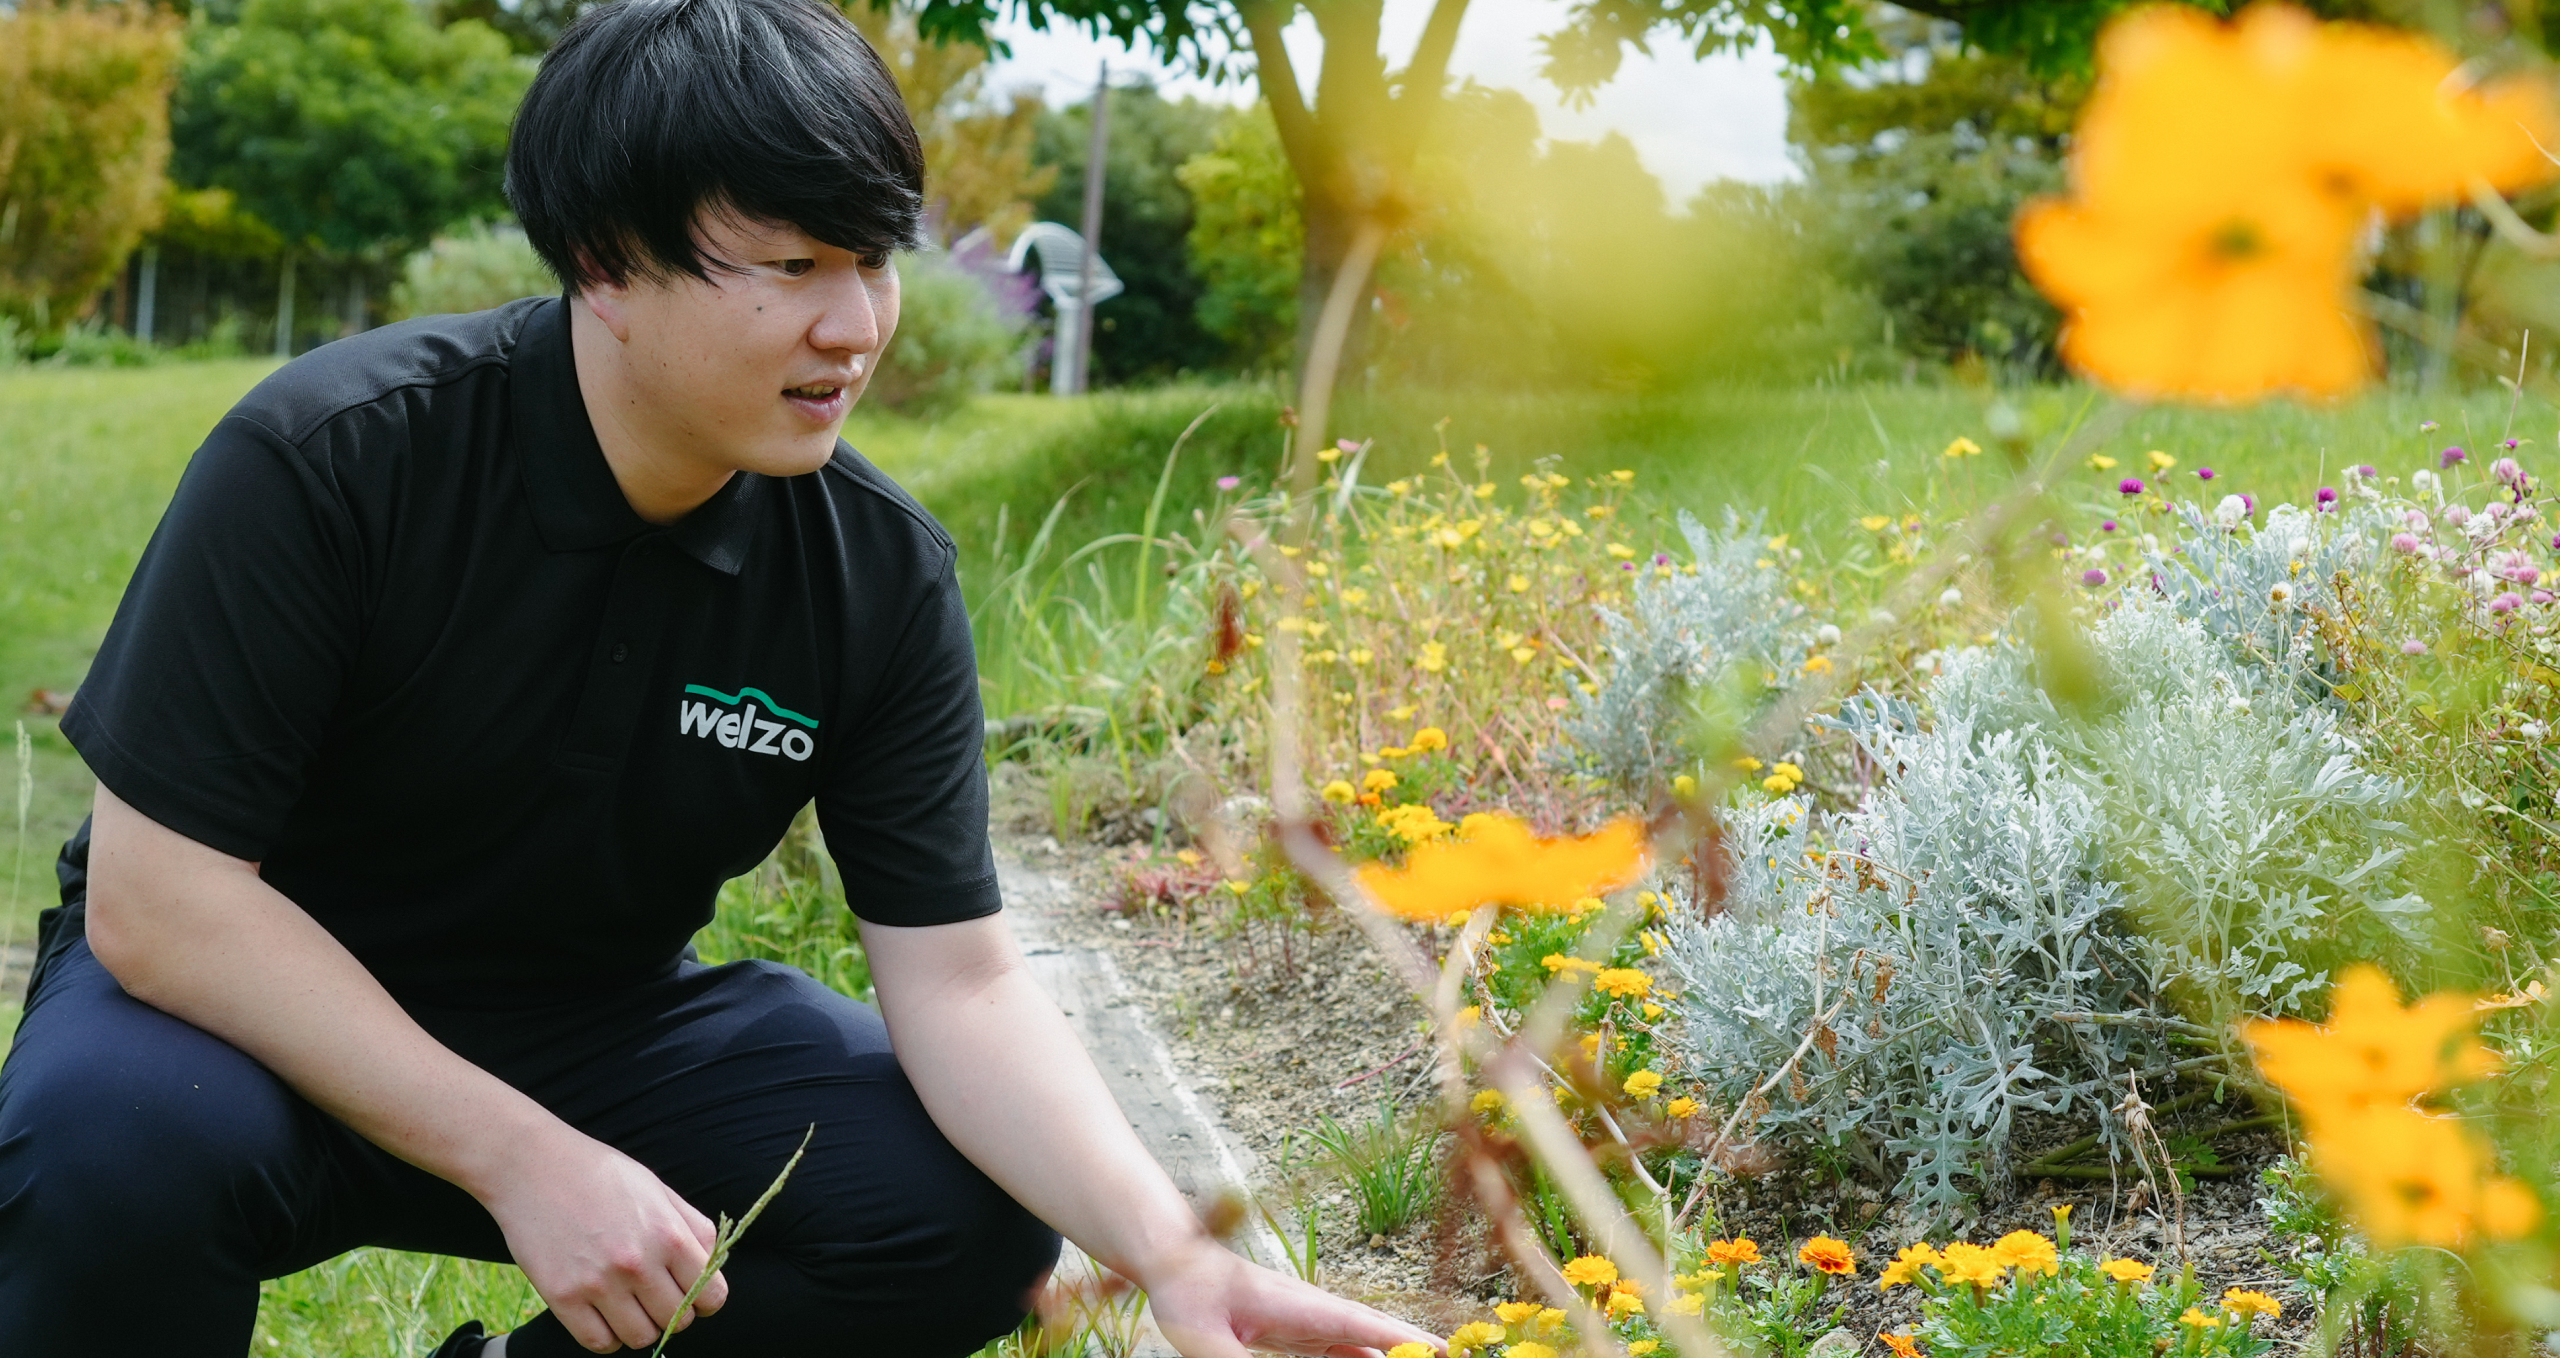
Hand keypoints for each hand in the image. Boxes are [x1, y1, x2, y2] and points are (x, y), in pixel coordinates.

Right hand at [477, 1126, 728, 1351]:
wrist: (532, 1166)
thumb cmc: (598, 1173)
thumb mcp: (657, 1188)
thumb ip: (692, 1227)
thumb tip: (714, 1265)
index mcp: (668, 1234)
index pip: (711, 1296)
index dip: (706, 1299)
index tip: (692, 1293)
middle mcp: (637, 1264)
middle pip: (678, 1320)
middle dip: (674, 1312)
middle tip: (656, 1295)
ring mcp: (599, 1284)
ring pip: (641, 1338)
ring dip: (641, 1327)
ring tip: (630, 1305)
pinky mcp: (563, 1297)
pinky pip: (599, 1343)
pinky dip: (608, 1337)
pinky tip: (604, 1314)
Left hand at [1141, 1236, 1441, 1357]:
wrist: (1173, 1258)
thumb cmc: (1186, 1290)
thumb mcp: (1202, 1336)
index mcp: (1304, 1307)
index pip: (1368, 1329)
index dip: (1410, 1343)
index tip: (1451, 1352)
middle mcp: (1317, 1313)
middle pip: (1379, 1341)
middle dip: (1414, 1355)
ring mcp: (1311, 1322)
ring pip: (1365, 1349)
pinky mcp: (1298, 1333)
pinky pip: (1343, 1354)